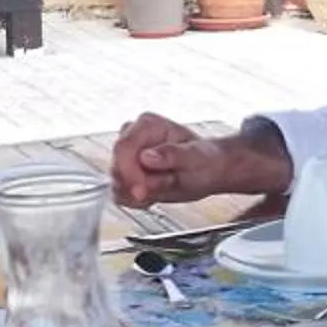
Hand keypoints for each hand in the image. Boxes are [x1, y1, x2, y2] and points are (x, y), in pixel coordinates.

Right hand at [108, 113, 291, 208]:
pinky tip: (156, 194)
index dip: (129, 173)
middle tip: (164, 187)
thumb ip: (171, 155)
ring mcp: (128, 156)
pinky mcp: (127, 174)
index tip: (142, 191)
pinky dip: (137, 201)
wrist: (210, 171)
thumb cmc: (206, 159)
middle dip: (139, 186)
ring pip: (116, 183)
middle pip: (117, 168)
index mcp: (147, 125)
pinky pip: (120, 194)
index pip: (123, 148)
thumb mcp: (195, 156)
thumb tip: (146, 157)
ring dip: (140, 194)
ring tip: (165, 185)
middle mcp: (132, 137)